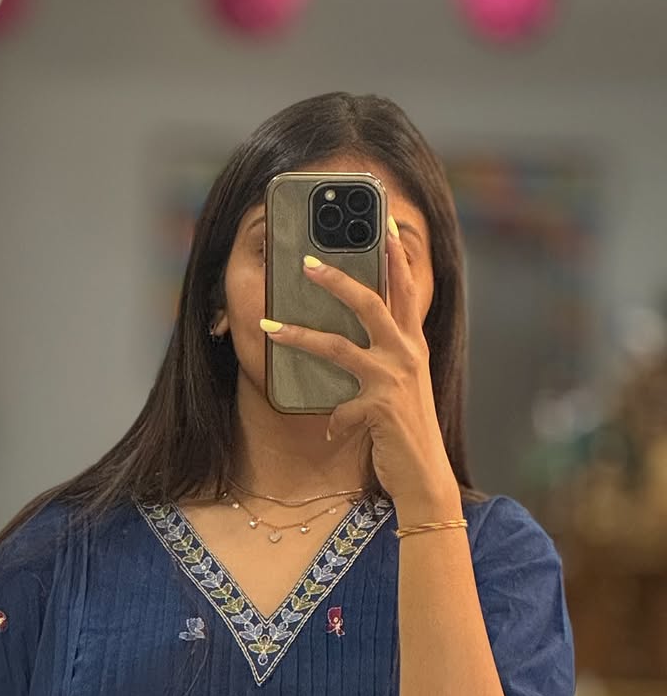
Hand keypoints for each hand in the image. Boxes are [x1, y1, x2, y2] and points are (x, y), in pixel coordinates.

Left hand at [260, 219, 455, 506]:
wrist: (426, 474)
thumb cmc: (408, 431)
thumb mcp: (401, 388)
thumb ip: (382, 363)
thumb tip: (350, 351)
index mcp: (414, 344)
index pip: (404, 288)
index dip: (394, 253)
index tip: (382, 220)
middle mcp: (408, 354)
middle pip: (369, 302)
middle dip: (337, 278)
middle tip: (306, 261)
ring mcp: (394, 379)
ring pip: (338, 346)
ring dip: (299, 335)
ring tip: (268, 325)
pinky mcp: (380, 408)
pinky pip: (341, 408)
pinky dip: (335, 421)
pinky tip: (334, 433)